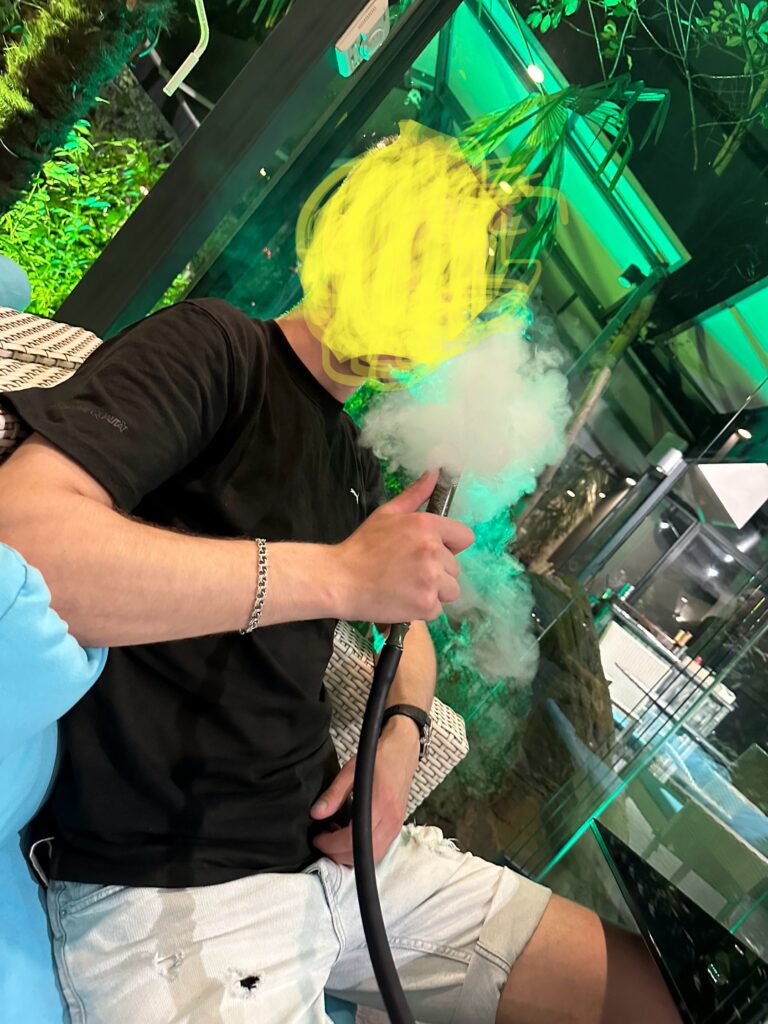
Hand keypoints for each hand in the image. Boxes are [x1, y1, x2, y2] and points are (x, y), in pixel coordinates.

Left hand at [310, 716, 419, 865]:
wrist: (402, 751)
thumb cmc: (378, 757)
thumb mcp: (351, 771)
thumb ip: (334, 794)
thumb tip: (316, 813)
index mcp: (379, 804)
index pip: (352, 839)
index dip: (331, 844)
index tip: (317, 838)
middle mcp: (391, 819)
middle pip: (362, 854)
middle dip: (337, 853)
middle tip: (322, 841)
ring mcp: (397, 826)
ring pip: (372, 856)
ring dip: (350, 854)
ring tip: (334, 838)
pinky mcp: (397, 827)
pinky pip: (379, 849)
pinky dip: (362, 850)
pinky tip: (350, 836)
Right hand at [334, 469, 473, 623]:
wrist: (340, 580)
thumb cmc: (362, 546)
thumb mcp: (387, 514)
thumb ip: (415, 495)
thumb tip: (435, 473)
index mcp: (427, 526)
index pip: (464, 537)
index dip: (449, 546)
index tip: (430, 552)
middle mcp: (434, 551)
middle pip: (455, 567)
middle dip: (437, 571)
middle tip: (407, 571)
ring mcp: (431, 580)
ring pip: (450, 590)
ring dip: (433, 592)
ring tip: (406, 587)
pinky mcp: (426, 605)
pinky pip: (437, 609)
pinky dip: (422, 608)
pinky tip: (402, 600)